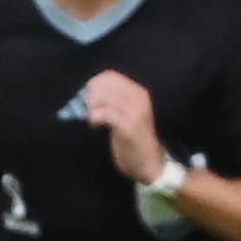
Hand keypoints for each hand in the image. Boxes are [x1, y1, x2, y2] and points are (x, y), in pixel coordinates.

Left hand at [80, 69, 165, 185]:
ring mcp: (135, 112)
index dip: (94, 84)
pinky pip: (105, 114)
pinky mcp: (129, 127)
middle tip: (89, 111)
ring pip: (102, 97)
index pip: (110, 75)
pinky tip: (96, 126)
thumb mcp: (128, 113)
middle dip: (90, 96)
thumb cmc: (135, 140)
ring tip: (93, 120)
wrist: (152, 164)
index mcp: (139, 92)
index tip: (88, 99)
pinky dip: (95, 118)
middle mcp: (139, 98)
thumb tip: (88, 90)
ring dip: (91, 108)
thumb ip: (114, 100)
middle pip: (103, 83)